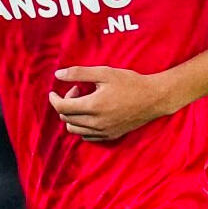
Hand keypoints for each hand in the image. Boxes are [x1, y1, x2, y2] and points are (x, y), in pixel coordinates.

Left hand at [48, 66, 172, 141]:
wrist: (154, 98)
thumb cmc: (130, 82)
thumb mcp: (104, 72)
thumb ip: (79, 73)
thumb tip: (58, 75)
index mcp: (93, 106)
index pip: (62, 108)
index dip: (54, 99)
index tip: (53, 91)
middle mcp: (96, 123)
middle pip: (66, 119)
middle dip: (66, 103)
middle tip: (79, 90)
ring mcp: (103, 132)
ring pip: (74, 130)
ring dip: (73, 116)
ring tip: (85, 101)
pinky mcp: (110, 136)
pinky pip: (87, 136)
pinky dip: (82, 126)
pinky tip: (92, 113)